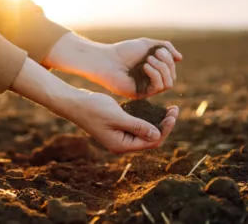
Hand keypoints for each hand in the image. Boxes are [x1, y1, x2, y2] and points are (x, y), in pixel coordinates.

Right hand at [11, 58, 178, 152]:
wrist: (73, 102)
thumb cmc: (93, 108)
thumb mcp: (117, 116)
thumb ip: (137, 126)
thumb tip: (158, 134)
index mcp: (121, 145)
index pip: (151, 141)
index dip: (165, 129)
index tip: (173, 114)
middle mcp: (122, 143)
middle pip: (150, 138)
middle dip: (164, 125)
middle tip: (175, 109)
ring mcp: (119, 135)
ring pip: (145, 131)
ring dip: (157, 121)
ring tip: (169, 108)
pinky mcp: (117, 126)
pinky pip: (137, 125)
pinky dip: (147, 117)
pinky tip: (154, 108)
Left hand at [43, 33, 181, 98]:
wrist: (106, 60)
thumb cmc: (124, 51)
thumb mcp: (148, 44)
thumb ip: (165, 48)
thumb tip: (180, 58)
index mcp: (153, 70)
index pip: (171, 69)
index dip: (169, 59)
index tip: (158, 49)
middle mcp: (151, 81)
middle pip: (172, 77)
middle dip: (167, 64)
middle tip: (155, 54)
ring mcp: (146, 89)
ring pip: (168, 84)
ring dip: (162, 69)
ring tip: (148, 60)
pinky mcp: (140, 94)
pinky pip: (158, 88)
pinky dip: (155, 75)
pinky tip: (145, 67)